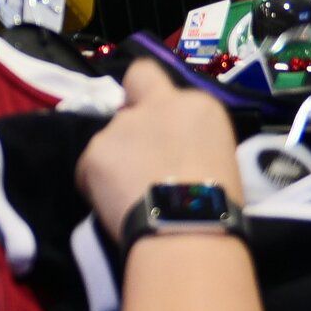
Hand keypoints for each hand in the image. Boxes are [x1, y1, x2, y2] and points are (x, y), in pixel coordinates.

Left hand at [76, 60, 242, 240]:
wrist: (187, 230)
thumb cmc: (216, 205)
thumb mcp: (219, 158)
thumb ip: (191, 142)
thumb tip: (175, 154)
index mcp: (196, 106)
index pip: (162, 79)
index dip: (154, 99)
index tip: (160, 126)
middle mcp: (156, 106)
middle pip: (134, 86)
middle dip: (130, 105)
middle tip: (137, 145)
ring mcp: (121, 126)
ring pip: (112, 137)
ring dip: (118, 158)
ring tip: (131, 194)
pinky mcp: (93, 153)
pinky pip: (90, 168)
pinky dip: (98, 184)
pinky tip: (116, 206)